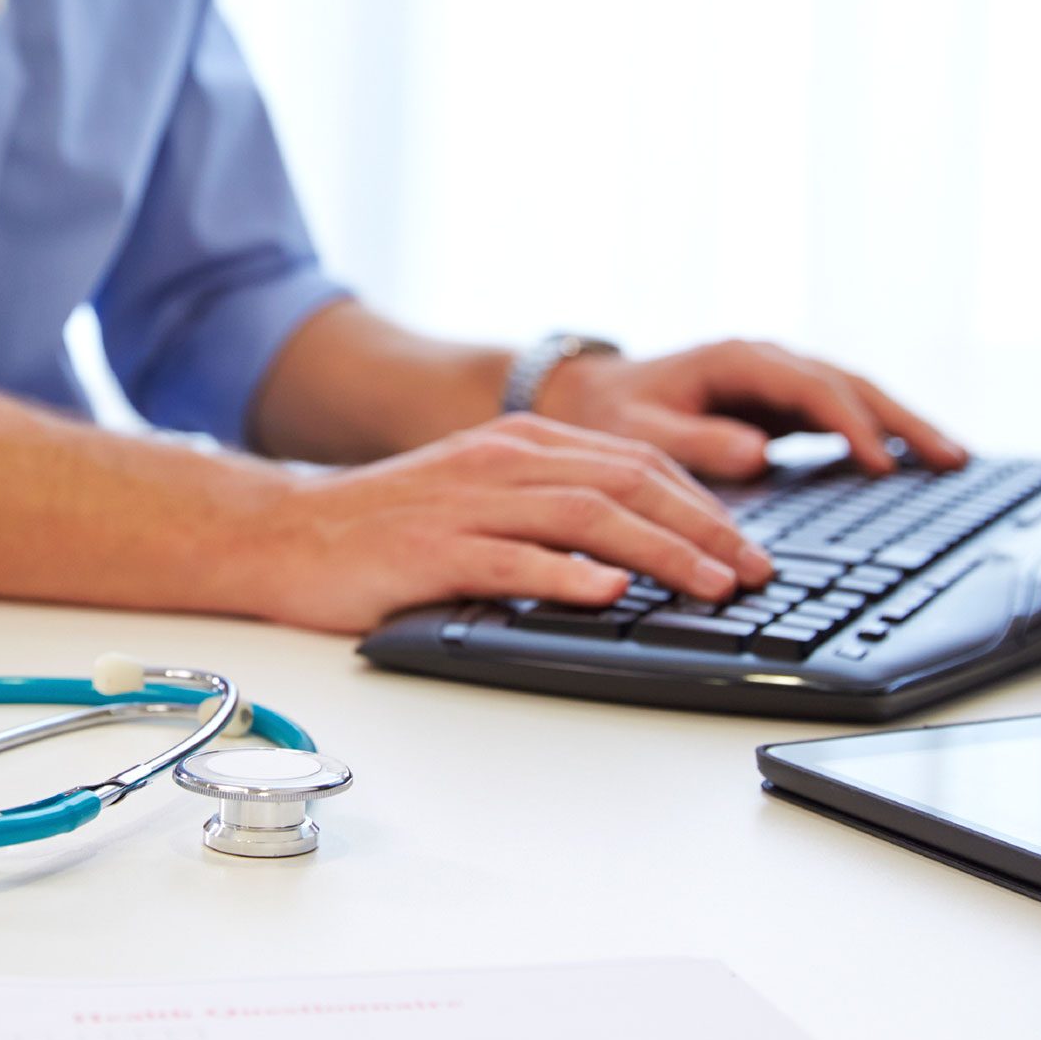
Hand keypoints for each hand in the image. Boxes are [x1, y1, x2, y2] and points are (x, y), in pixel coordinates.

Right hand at [236, 413, 777, 632]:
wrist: (284, 534)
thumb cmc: (385, 527)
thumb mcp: (481, 497)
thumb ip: (552, 509)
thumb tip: (636, 552)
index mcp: (522, 443)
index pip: (636, 462)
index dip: (704, 503)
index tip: (750, 548)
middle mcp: (503, 461)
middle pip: (628, 483)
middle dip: (704, 528)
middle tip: (756, 573)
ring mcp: (468, 503)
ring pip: (587, 517)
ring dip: (660, 552)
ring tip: (710, 585)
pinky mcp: (433, 551)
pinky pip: (512, 560)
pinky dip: (567, 576)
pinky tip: (607, 595)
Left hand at [536, 338, 967, 480]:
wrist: (586, 395)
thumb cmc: (610, 415)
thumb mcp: (639, 433)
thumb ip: (695, 442)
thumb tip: (761, 454)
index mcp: (737, 360)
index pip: (813, 388)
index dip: (852, 425)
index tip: (884, 464)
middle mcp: (766, 361)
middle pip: (850, 384)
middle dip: (903, 420)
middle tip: (954, 459)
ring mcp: (777, 380)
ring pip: (855, 395)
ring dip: (903, 424)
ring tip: (954, 460)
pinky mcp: (779, 404)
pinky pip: (840, 415)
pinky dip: (877, 434)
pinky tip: (910, 463)